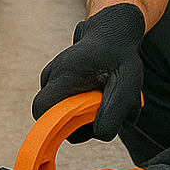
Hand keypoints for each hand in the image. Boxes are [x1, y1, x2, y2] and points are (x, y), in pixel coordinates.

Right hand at [32, 2, 144, 141]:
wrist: (114, 33)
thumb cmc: (121, 58)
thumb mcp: (128, 85)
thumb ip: (113, 113)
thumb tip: (99, 135)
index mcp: (62, 75)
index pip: (42, 109)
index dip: (56, 127)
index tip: (85, 125)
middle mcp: (51, 76)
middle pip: (53, 117)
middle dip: (79, 124)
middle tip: (103, 108)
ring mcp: (52, 77)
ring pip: (61, 112)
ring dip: (83, 116)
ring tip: (103, 98)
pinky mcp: (58, 81)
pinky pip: (66, 105)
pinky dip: (82, 108)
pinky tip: (97, 95)